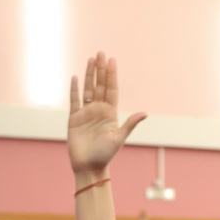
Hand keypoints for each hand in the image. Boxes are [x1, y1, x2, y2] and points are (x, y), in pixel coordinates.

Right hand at [67, 52, 146, 178]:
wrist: (89, 166)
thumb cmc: (105, 155)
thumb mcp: (119, 138)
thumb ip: (130, 124)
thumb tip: (145, 113)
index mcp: (110, 113)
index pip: (111, 89)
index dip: (111, 75)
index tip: (111, 60)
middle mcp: (98, 110)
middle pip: (100, 85)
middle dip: (100, 69)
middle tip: (101, 53)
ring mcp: (86, 113)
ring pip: (88, 89)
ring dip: (89, 75)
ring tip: (90, 59)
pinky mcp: (74, 119)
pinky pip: (74, 101)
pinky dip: (74, 89)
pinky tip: (75, 78)